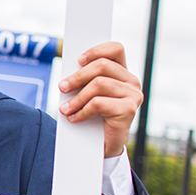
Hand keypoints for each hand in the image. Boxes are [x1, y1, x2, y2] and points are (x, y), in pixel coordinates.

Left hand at [58, 42, 142, 157]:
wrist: (103, 145)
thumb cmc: (94, 116)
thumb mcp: (88, 93)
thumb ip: (84, 79)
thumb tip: (68, 73)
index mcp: (122, 72)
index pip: (115, 49)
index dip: (96, 50)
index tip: (78, 60)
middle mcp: (131, 81)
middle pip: (102, 66)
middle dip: (77, 76)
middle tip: (62, 87)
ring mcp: (133, 95)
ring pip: (99, 84)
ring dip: (77, 97)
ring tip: (66, 108)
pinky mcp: (129, 110)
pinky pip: (99, 103)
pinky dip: (82, 111)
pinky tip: (75, 117)